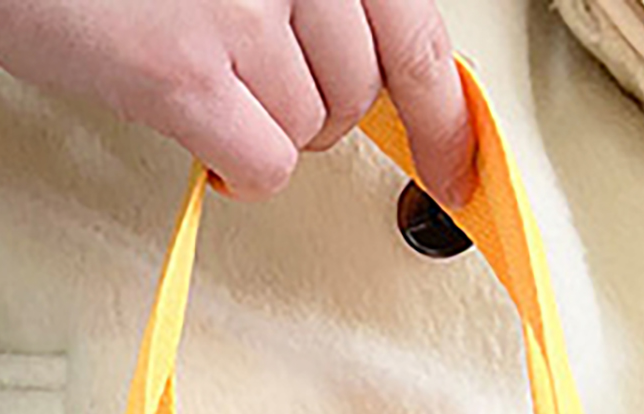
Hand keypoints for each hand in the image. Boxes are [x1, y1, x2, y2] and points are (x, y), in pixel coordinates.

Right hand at [0, 0, 476, 207]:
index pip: (416, 30)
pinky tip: (201, 136)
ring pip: (311, 130)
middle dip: (320, 110)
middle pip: (358, 88)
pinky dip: (240, 168)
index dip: (444, 113)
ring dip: (268, 130)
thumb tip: (374, 81)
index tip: (456, 166)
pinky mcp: (187, 73)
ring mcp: (242, 12)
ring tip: (204, 86)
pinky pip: (265, 165)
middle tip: (257, 90)